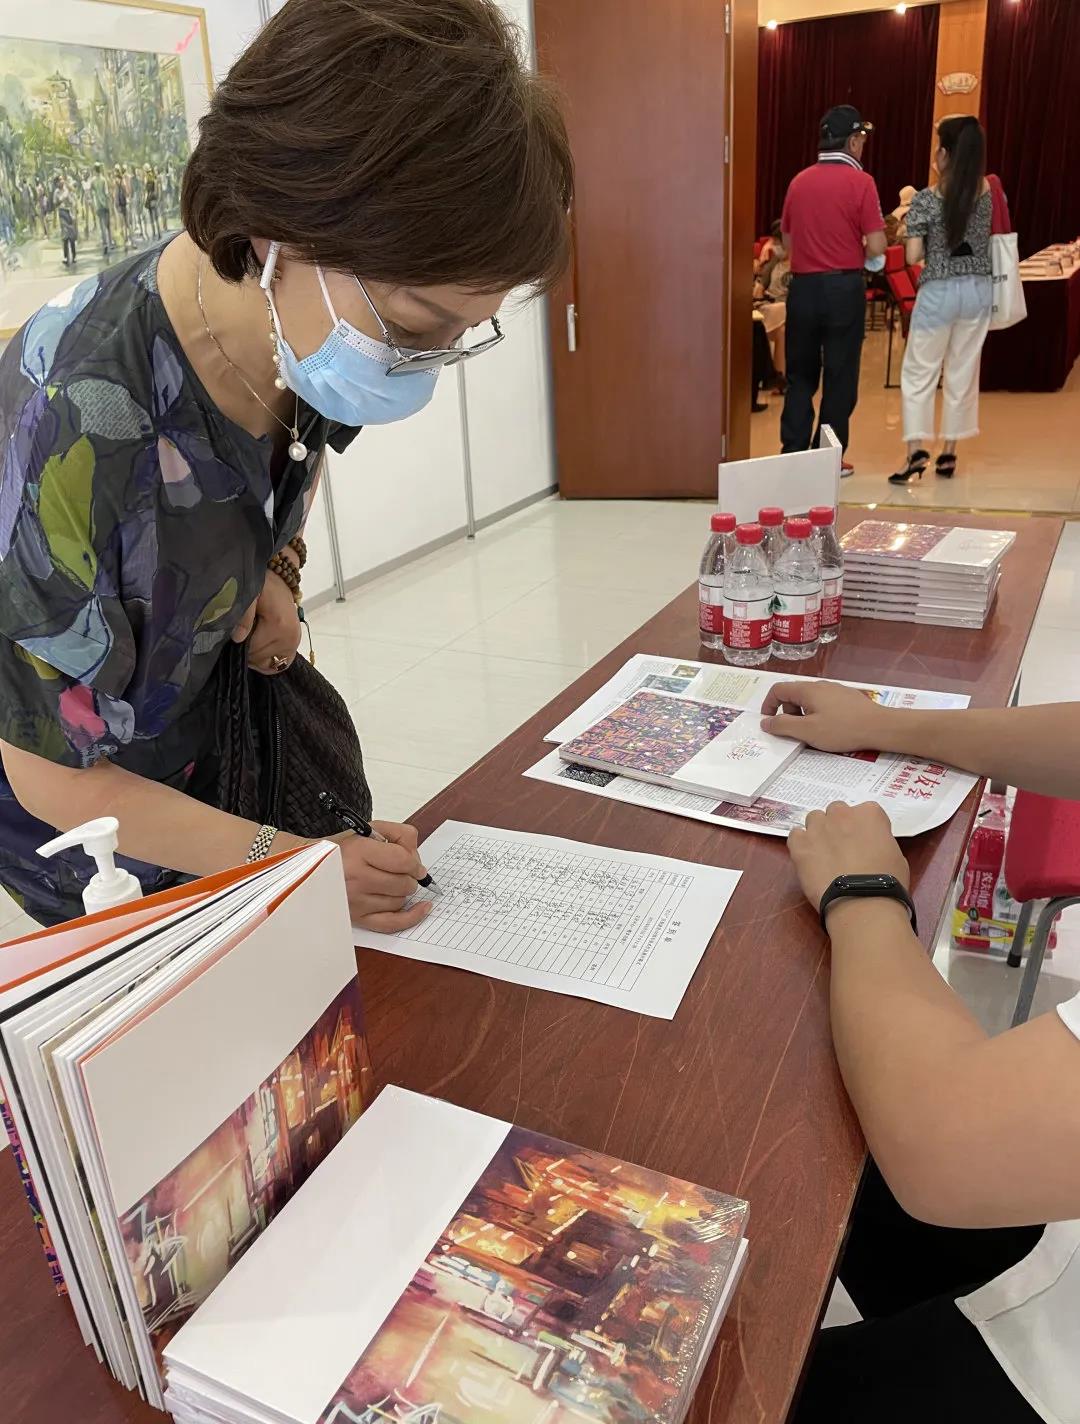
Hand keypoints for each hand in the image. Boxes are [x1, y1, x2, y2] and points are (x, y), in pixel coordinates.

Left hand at [239, 568, 301, 675]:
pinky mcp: (295, 644)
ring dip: (257, 658)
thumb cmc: (264, 585)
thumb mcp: (250, 594)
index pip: (253, 650)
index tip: (233, 636)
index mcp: (278, 625)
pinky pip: (282, 663)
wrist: (280, 579)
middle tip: (240, 637)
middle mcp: (289, 637)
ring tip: (250, 643)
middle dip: (247, 652)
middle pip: (260, 658)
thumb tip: (237, 638)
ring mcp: (294, 642)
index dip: (239, 646)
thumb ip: (244, 616)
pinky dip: (269, 661)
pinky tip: (260, 652)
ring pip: (269, 663)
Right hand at [336, 821, 433, 931]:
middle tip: (402, 871)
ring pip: (400, 900)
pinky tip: (423, 908)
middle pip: (404, 883)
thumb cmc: (345, 849)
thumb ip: (400, 834)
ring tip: (390, 881)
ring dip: (403, 892)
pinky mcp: (358, 917)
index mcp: (359, 851)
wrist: (315, 867)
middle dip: (410, 876)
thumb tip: (417, 859)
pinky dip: (411, 917)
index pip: (402, 860)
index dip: (415, 862)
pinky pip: (392, 923)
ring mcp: (357, 900)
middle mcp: (356, 877)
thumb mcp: (370, 830)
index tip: (415, 864)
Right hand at [761, 680, 890, 753]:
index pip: (778, 690)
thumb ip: (783, 726)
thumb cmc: (842, 729)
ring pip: (810, 700)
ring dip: (803, 715)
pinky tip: (831, 729)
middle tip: (795, 732)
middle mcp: (820, 686)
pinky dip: (818, 715)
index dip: (768, 705)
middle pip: (794, 694)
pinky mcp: (847, 698)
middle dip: (787, 713)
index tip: (769, 723)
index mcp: (807, 690)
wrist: (880, 727)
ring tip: (813, 733)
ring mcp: (836, 690)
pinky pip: (825, 704)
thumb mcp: (807, 731)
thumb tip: (766, 722)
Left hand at [788, 801, 909, 911]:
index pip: (865, 812)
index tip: (865, 842)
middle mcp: (841, 813)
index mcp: (869, 813)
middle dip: (840, 825)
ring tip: (824, 853)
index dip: (864, 828)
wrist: (862, 902)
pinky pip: (795, 835)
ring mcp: (818, 827)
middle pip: (837, 811)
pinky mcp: (799, 844)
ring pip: (814, 819)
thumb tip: (871, 847)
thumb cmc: (886, 882)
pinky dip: (800, 844)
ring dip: (819, 831)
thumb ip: (880, 841)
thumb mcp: (896, 855)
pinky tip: (808, 858)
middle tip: (844, 847)